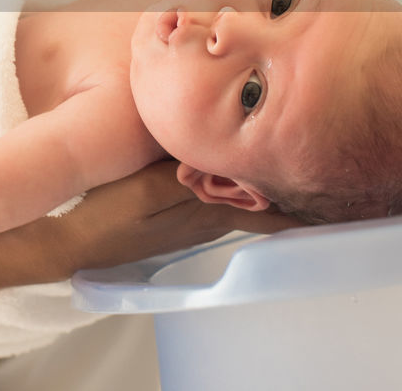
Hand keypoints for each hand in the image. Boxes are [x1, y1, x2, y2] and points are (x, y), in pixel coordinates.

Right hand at [32, 160, 297, 276]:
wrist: (72, 242)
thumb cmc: (106, 215)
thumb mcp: (147, 188)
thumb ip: (187, 175)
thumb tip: (229, 161)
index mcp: (207, 212)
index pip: (266, 210)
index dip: (297, 202)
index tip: (328, 192)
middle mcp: (206, 220)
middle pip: (257, 202)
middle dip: (282, 185)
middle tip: (310, 161)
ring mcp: (190, 222)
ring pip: (238, 200)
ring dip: (257, 185)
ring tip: (281, 162)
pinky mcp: (174, 219)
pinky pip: (216, 200)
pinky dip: (231, 186)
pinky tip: (228, 173)